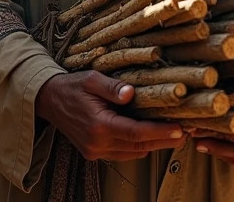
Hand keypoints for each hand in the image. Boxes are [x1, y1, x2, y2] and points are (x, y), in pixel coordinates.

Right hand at [36, 71, 186, 161]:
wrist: (47, 100)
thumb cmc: (71, 86)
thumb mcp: (91, 79)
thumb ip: (111, 87)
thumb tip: (130, 93)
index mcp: (98, 124)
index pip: (136, 132)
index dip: (160, 132)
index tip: (179, 129)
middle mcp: (97, 143)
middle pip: (139, 146)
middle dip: (163, 141)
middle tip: (185, 133)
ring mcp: (94, 151)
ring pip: (132, 153)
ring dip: (153, 145)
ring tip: (173, 134)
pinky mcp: (93, 153)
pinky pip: (122, 153)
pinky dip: (138, 147)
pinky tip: (150, 137)